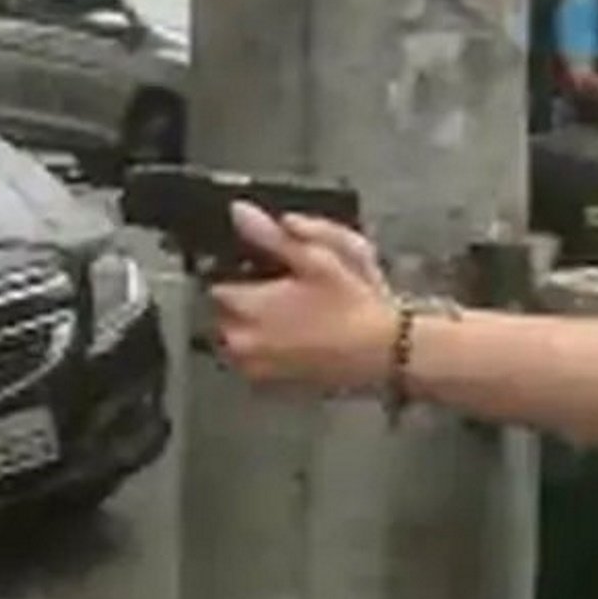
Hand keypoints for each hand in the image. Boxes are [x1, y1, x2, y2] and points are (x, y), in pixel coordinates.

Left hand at [210, 202, 397, 393]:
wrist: (384, 350)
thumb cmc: (352, 304)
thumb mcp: (315, 257)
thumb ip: (270, 236)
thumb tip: (239, 213)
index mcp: (246, 307)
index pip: (213, 285)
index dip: (234, 273)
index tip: (255, 269)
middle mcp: (242, 342)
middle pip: (221, 314)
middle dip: (242, 300)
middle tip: (278, 290)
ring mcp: (257, 368)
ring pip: (237, 339)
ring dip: (252, 325)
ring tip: (290, 314)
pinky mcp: (275, 385)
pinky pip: (257, 361)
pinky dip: (269, 348)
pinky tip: (297, 337)